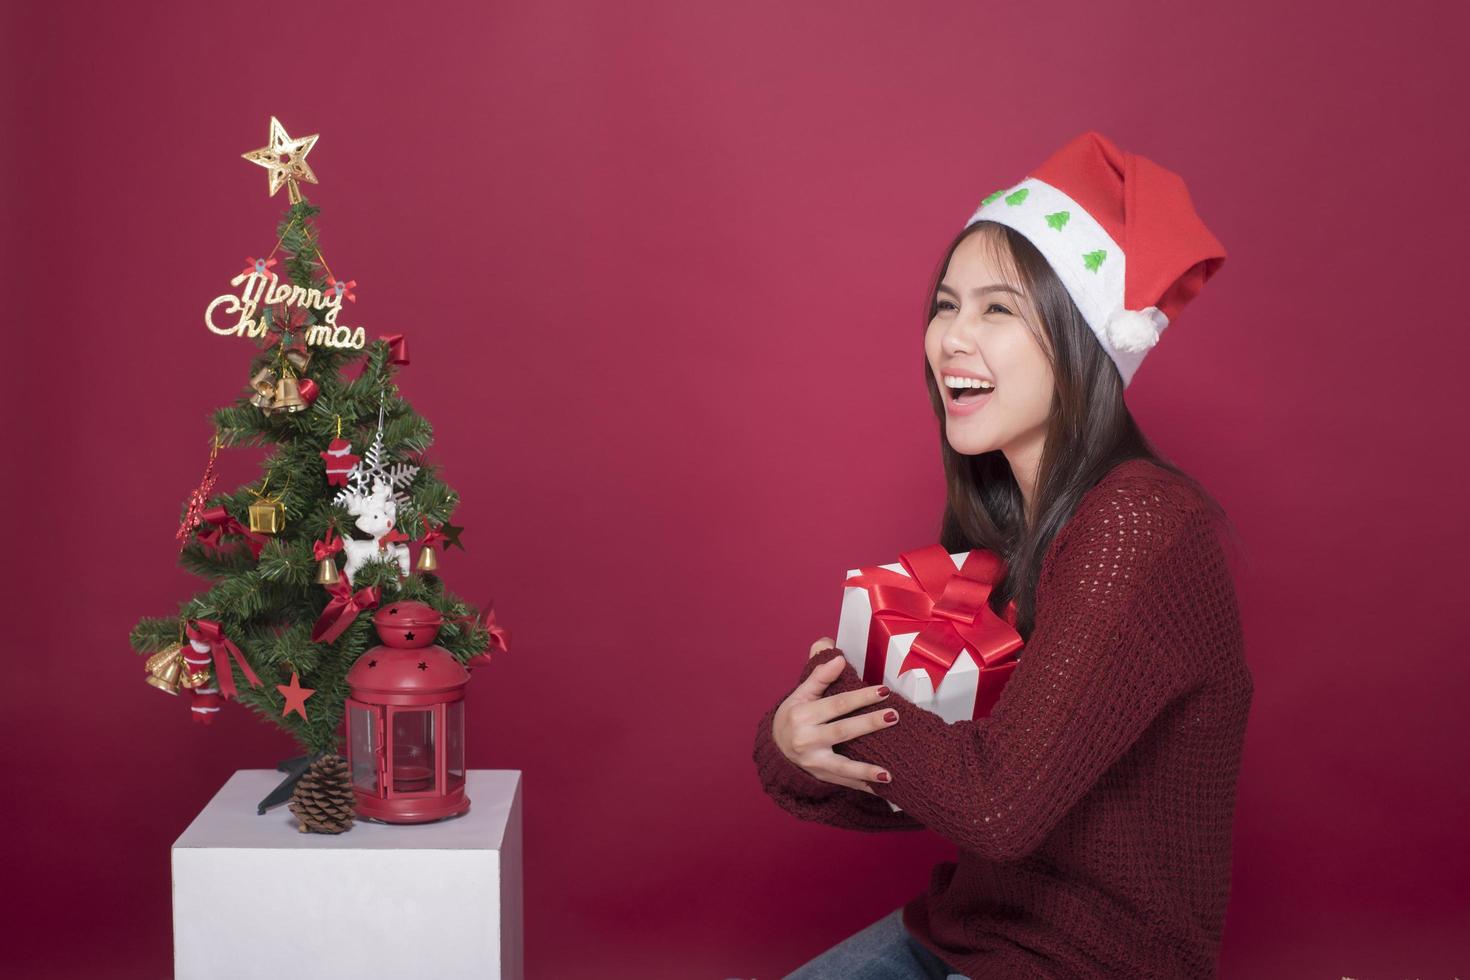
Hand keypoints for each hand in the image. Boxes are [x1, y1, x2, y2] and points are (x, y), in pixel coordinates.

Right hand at [773, 647, 898, 793]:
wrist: (775, 749)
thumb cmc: (793, 716)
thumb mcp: (800, 693)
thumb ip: (820, 675)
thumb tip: (838, 657)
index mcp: (802, 715)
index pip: (836, 704)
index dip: (860, 697)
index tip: (883, 691)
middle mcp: (806, 739)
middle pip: (842, 731)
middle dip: (869, 724)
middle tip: (894, 716)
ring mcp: (813, 762)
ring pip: (843, 766)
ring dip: (866, 770)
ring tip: (888, 773)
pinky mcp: (821, 776)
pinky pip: (845, 783)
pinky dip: (863, 786)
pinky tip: (883, 788)